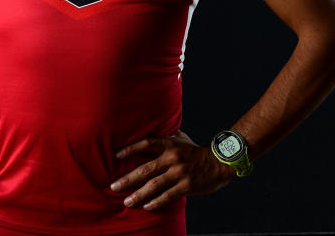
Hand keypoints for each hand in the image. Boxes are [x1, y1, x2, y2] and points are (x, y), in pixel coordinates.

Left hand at [110, 130, 235, 210]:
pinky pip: (168, 195)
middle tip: (113, 187)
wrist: (220, 162)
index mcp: (170, 144)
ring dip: (139, 195)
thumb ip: (166, 135)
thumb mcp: (182, 139)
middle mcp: (172, 158)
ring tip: (127, 202)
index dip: (130, 149)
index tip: (116, 155)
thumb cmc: (196, 151)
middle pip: (145, 169)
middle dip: (127, 179)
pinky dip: (156, 201)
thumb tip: (153, 127)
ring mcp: (179, 173)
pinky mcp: (187, 186)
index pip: (146, 144)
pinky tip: (146, 206)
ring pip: (154, 185)